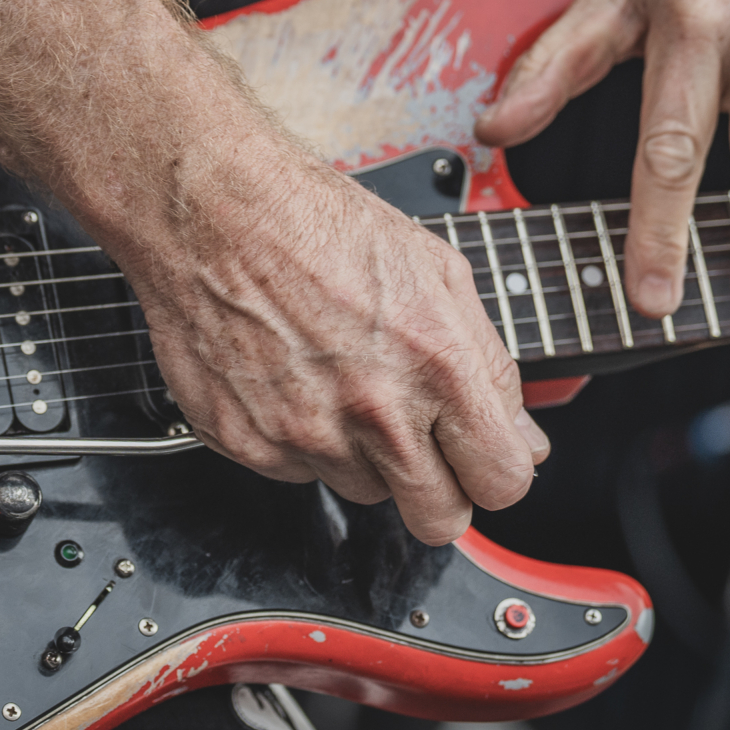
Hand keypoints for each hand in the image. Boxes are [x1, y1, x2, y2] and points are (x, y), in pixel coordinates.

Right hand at [115, 134, 550, 544]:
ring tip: (342, 385)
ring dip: (365, 458)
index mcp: (435, 365)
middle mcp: (372, 412)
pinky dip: (302, 440)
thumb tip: (520, 437)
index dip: (497, 473)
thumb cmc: (315, 222)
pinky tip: (294, 381)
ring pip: (364, 493)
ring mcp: (305, 435)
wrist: (209, 209)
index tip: (482, 458)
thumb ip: (489, 364)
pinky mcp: (248, 443)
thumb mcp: (435, 269)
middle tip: (423, 447)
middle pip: (438, 520)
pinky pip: (296, 473)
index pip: (501, 483)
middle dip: (441, 491)